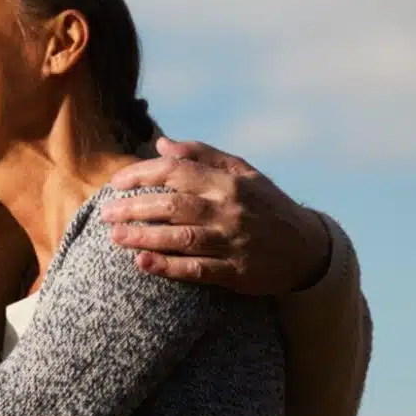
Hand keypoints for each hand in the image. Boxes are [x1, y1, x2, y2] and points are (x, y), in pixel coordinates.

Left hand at [101, 137, 331, 295]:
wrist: (310, 250)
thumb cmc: (267, 205)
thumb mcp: (243, 173)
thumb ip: (203, 156)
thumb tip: (161, 143)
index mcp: (228, 182)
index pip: (176, 171)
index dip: (141, 174)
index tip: (116, 183)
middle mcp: (229, 210)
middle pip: (172, 204)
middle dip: (133, 207)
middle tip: (105, 213)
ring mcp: (233, 242)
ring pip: (181, 237)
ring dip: (143, 236)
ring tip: (114, 236)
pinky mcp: (236, 272)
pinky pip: (197, 269)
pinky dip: (168, 267)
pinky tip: (143, 263)